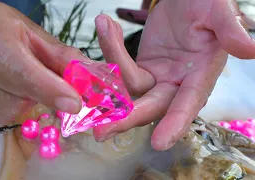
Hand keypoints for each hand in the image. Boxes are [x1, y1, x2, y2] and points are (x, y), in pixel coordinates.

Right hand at [0, 2, 87, 123]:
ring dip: (26, 101)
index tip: (74, 104)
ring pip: (8, 110)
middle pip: (15, 91)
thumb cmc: (6, 32)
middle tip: (48, 82)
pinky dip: (11, 108)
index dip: (46, 86)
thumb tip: (89, 78)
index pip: (16, 64)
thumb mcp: (36, 35)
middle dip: (41, 92)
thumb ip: (62, 57)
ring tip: (20, 82)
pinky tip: (8, 90)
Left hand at [93, 0, 254, 150]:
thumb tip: (251, 49)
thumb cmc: (205, 5)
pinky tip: (105, 26)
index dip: (175, 123)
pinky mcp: (140, 67)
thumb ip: (229, 30)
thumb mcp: (218, 13)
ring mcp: (156, 77)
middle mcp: (176, 83)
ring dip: (111, 65)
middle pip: (150, 107)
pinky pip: (119, 67)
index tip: (160, 142)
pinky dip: (110, 49)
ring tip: (104, 26)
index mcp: (199, 77)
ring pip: (128, 87)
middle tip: (101, 132)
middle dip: (126, 118)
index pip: (187, 104)